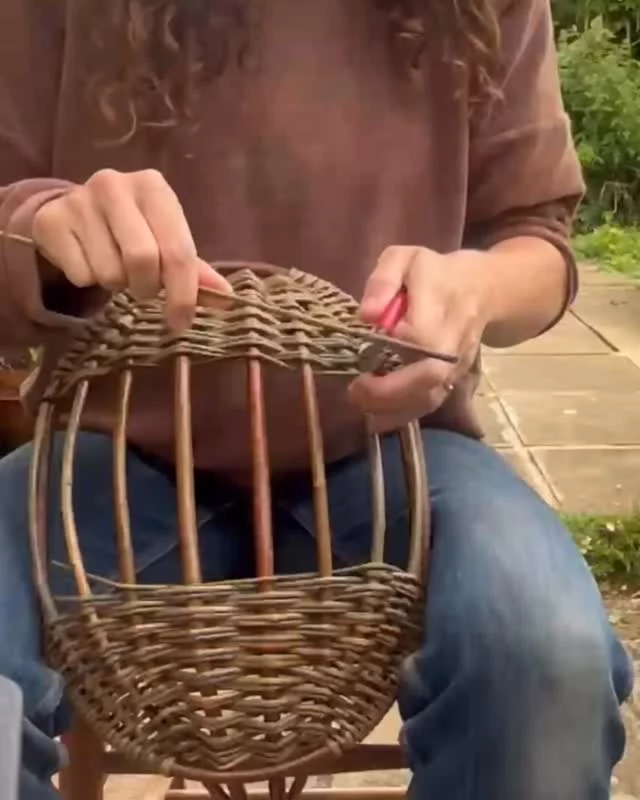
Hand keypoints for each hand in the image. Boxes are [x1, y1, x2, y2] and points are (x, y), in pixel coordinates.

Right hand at [32, 169, 231, 329]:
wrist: (72, 215)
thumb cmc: (131, 230)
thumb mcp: (165, 242)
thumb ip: (195, 270)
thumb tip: (227, 299)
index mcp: (153, 186)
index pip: (178, 250)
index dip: (183, 293)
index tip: (181, 322)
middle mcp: (115, 184)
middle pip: (143, 260)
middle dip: (146, 288)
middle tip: (143, 290)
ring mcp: (79, 199)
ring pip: (109, 272)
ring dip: (117, 285)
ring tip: (115, 268)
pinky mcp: (51, 221)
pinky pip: (81, 274)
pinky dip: (89, 280)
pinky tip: (88, 260)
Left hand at [349, 246, 491, 430]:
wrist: (484, 288)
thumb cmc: (435, 271)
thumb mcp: (405, 258)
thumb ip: (383, 281)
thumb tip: (368, 316)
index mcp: (441, 304)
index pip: (421, 335)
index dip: (392, 345)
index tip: (365, 345)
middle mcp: (454, 340)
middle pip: (430, 375)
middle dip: (389, 390)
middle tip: (355, 390)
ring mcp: (457, 365)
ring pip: (431, 397)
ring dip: (394, 409)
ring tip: (362, 404)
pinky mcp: (454, 379)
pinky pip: (431, 403)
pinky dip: (403, 415)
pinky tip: (376, 416)